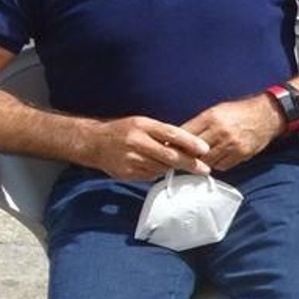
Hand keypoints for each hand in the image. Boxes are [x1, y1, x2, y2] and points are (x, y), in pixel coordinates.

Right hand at [84, 117, 210, 180]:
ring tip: (183, 165)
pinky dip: (158, 172)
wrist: (94, 143)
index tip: (205, 149)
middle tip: (205, 169)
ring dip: (174, 168)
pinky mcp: (127, 173)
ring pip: (162, 167)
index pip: (171, 134)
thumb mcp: (143, 124)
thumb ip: (163, 133)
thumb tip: (190, 145)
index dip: (190, 142)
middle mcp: (136, 142)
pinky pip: (151, 175)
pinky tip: (156, 166)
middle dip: (190, 163)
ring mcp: (131, 159)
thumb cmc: (125, 131)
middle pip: (169, 156)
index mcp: (143, 126)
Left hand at [181, 95, 282, 171]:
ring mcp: (231, 144)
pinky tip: (218, 158)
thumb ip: (200, 124)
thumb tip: (180, 137)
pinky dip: (217, 164)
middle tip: (181, 158)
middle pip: (193, 150)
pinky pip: (222, 166)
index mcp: (211, 117)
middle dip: (186, 155)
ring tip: (200, 159)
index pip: (184, 133)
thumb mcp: (217, 110)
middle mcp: (220, 131)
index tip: (168, 148)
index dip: (175, 143)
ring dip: (202, 161)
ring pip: (207, 161)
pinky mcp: (241, 154)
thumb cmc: (240, 112)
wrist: (267, 115)